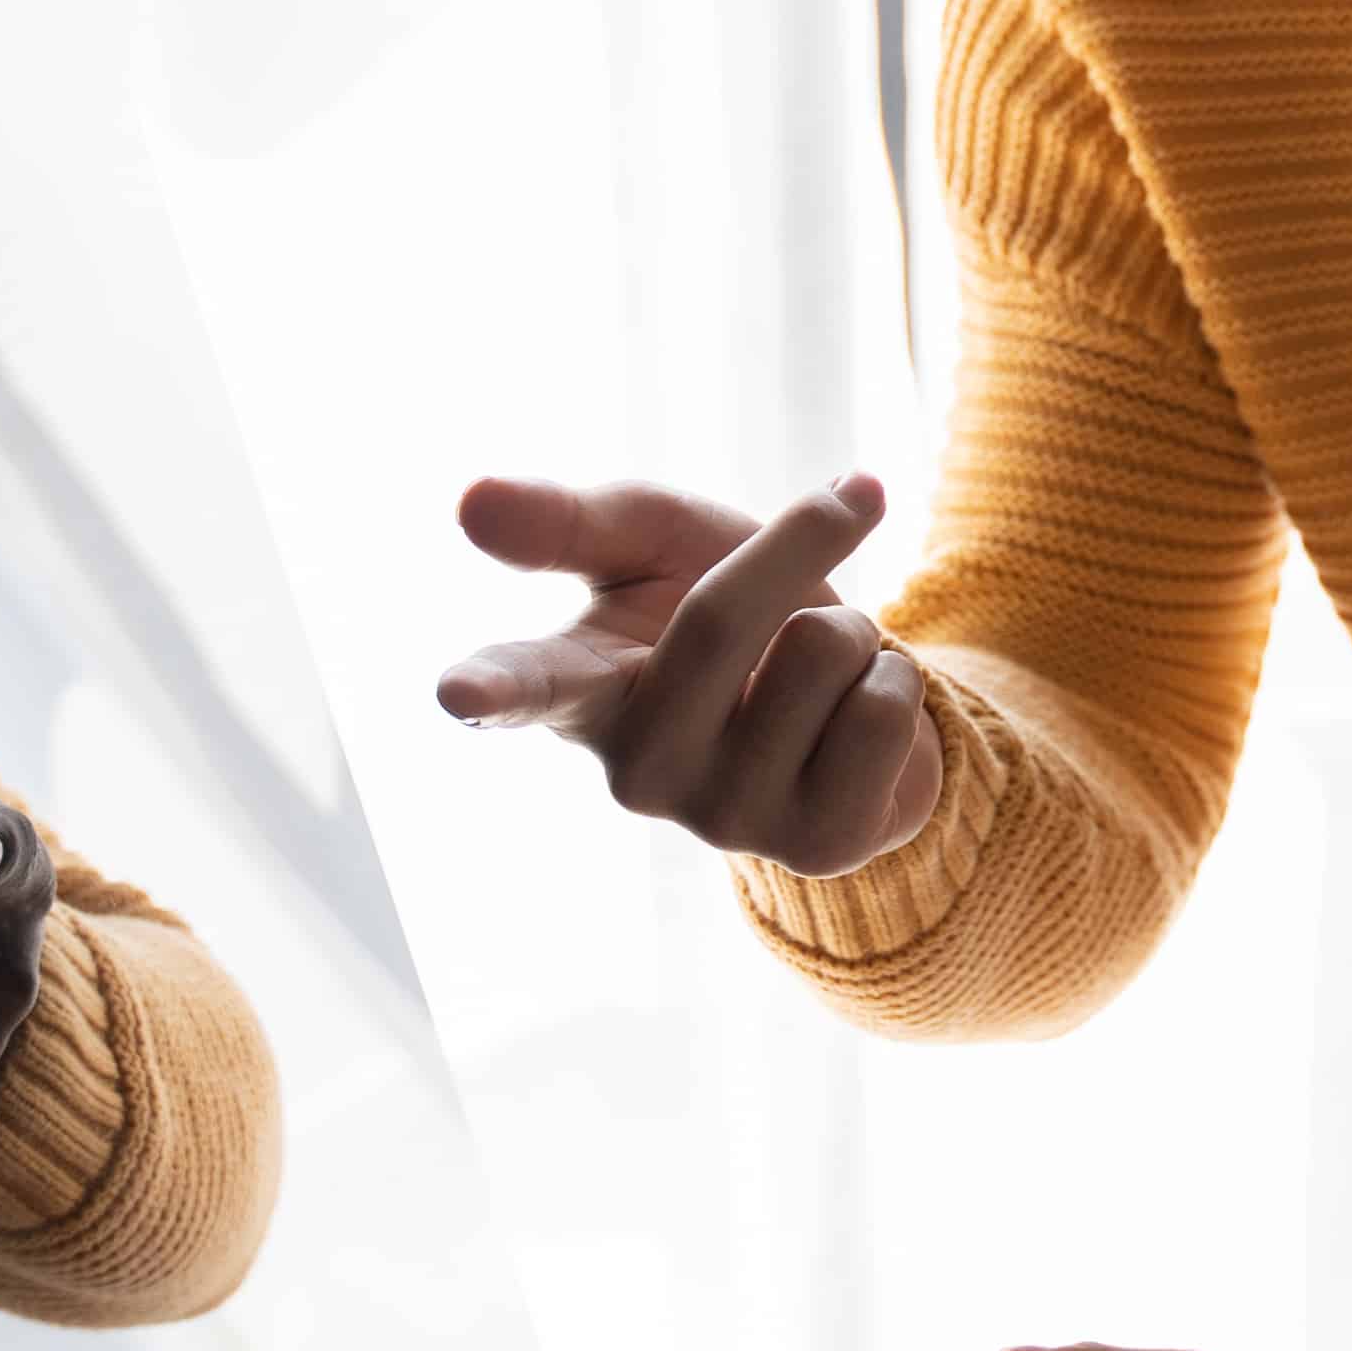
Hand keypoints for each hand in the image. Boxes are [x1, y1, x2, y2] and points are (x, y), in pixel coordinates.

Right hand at [441, 475, 945, 873]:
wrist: (849, 694)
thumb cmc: (727, 606)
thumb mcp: (654, 541)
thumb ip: (570, 520)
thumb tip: (470, 502)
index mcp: (581, 693)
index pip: (525, 687)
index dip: (490, 687)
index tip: (456, 692)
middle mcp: (638, 773)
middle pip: (721, 616)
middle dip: (786, 554)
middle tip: (790, 587)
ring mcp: (726, 822)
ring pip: (825, 648)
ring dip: (849, 630)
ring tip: (815, 675)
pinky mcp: (817, 848)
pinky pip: (888, 707)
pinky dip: (895, 678)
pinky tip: (856, 724)